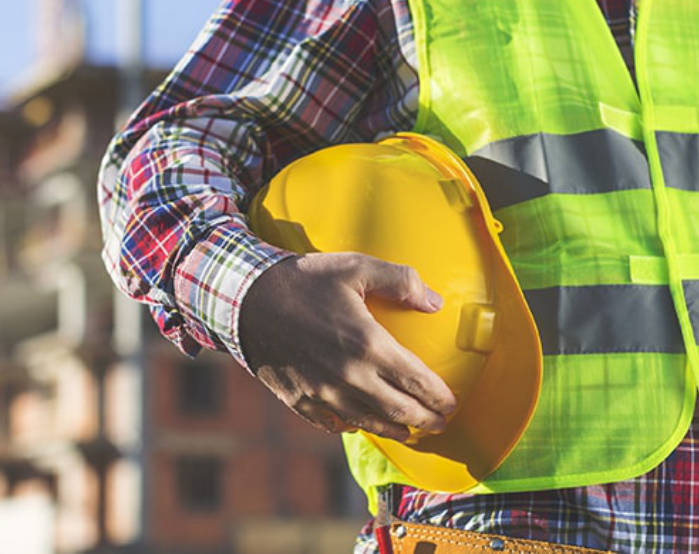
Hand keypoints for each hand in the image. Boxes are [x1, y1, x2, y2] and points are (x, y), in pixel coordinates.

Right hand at [238, 252, 457, 441]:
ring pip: (370, 423)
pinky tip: (362, 422)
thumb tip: (435, 302)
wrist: (245, 299)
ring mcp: (324, 393)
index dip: (439, 397)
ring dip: (396, 430)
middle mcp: (350, 377)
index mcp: (369, 345)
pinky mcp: (300, 401)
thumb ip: (401, 281)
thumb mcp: (355, 267)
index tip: (452, 404)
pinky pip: (334, 423)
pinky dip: (354, 426)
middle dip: (426, 420)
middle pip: (400, 411)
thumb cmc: (303, 279)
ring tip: (410, 431)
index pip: (416, 382)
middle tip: (439, 423)